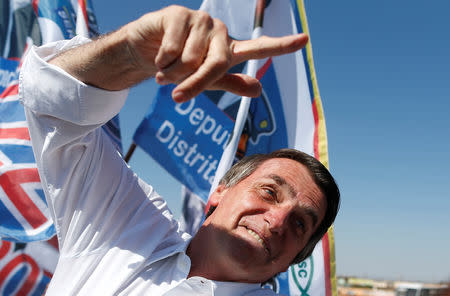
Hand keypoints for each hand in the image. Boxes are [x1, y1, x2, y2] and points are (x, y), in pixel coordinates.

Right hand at [125, 5, 308, 101]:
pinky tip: (158, 56)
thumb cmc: (179, 69)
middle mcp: (219, 32)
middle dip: (192, 85)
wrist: (146, 56)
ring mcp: (200, 21)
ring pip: (190, 59)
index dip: (282, 45)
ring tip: (167, 67)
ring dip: (172, 72)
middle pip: (215, 66)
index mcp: (229, 50)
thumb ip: (231, 84)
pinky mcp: (179, 14)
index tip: (304, 40)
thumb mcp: (207, 81)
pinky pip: (173, 49)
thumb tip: (259, 89)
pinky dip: (162, 61)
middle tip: (176, 94)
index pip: (260, 47)